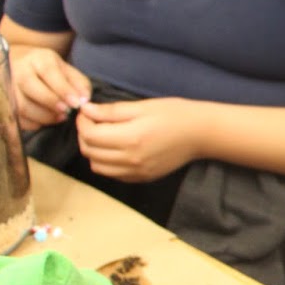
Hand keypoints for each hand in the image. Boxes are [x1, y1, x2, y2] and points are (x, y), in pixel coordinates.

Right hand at [11, 47, 91, 129]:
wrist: (17, 64)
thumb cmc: (47, 69)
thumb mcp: (66, 69)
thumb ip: (79, 84)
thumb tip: (84, 101)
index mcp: (38, 58)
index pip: (49, 72)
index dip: (63, 90)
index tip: (76, 104)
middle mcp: (19, 70)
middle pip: (31, 88)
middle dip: (51, 103)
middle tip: (66, 112)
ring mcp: (7, 86)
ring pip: (22, 106)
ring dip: (44, 117)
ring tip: (59, 117)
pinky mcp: (3, 102)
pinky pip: (17, 117)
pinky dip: (34, 123)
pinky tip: (45, 120)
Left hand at [75, 98, 201, 181]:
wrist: (202, 134)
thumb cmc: (175, 114)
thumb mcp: (143, 106)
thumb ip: (112, 111)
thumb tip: (86, 110)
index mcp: (130, 138)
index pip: (89, 135)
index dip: (82, 122)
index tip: (88, 112)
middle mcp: (130, 159)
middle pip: (89, 152)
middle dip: (85, 135)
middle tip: (93, 122)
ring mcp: (136, 172)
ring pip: (97, 167)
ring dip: (93, 151)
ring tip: (103, 136)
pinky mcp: (142, 177)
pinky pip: (113, 174)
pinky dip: (106, 163)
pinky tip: (116, 149)